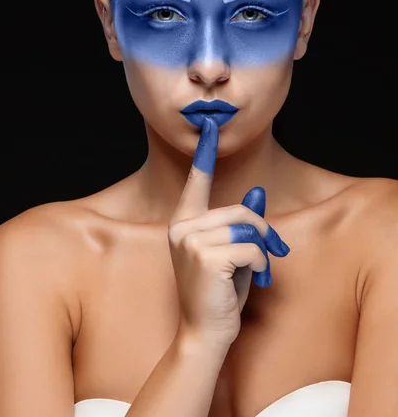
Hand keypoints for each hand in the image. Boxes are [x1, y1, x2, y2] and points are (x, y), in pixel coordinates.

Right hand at [168, 117, 289, 347]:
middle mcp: (182, 227)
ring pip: (247, 228)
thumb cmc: (218, 293)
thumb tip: (258, 192)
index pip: (196, 183)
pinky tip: (254, 281)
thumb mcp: (232, 253)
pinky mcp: (204, 256)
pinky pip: (250, 248)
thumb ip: (241, 224)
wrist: (204, 333)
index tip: (210, 126)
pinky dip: (261, 265)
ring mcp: (190, 240)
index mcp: (184, 223)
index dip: (204, 154)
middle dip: (264, 232)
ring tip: (260, 271)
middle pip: (240, 211)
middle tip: (277, 251)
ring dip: (263, 251)